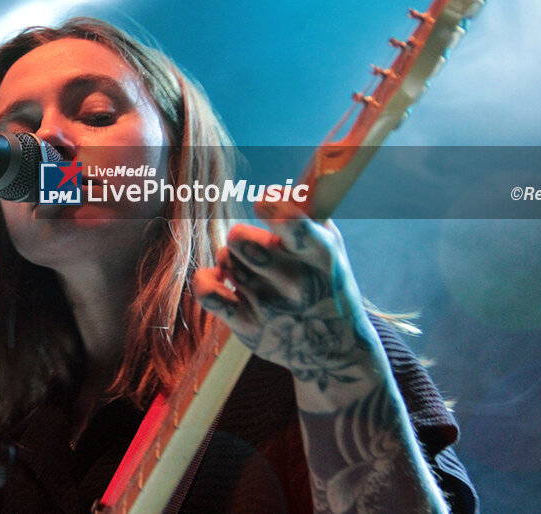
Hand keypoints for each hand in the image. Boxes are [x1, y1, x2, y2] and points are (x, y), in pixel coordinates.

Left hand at [192, 202, 377, 395]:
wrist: (335, 351)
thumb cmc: (327, 284)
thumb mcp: (332, 248)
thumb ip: (307, 215)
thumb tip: (276, 189)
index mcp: (320, 255)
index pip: (291, 222)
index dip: (271, 204)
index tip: (264, 202)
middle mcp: (295, 281)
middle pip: (241, 239)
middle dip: (242, 234)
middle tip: (252, 244)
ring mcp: (269, 306)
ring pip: (226, 260)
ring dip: (232, 259)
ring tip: (249, 268)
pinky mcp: (247, 327)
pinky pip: (207, 292)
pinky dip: (204, 280)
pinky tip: (217, 278)